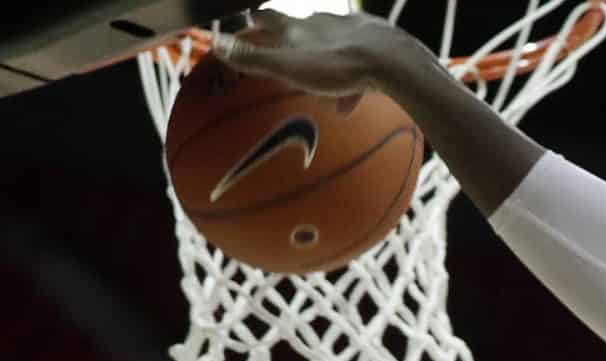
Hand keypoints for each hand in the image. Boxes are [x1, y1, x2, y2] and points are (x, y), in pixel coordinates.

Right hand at [208, 8, 419, 95]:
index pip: (268, 18)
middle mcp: (322, 22)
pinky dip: (352, 79)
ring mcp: (351, 30)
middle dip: (291, 36)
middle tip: (284, 45)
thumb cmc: (336, 66)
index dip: (257, 20)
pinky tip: (354, 96)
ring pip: (331, 42)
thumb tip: (214, 44)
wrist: (390, 60)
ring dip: (323, 58)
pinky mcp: (376, 44)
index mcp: (298, 27)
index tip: (249, 20)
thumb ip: (253, 58)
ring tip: (320, 77)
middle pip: (301, 26)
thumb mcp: (288, 66)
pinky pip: (359, 62)